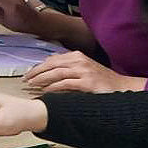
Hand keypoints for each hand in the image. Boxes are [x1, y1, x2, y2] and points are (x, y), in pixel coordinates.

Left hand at [23, 51, 146, 93]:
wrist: (122, 88)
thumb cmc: (101, 81)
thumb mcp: (84, 69)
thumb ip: (68, 68)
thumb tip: (49, 70)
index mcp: (77, 56)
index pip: (52, 60)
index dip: (38, 67)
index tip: (28, 74)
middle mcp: (79, 60)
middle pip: (51, 65)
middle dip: (36, 72)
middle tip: (25, 80)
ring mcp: (84, 71)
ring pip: (56, 73)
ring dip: (41, 79)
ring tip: (31, 85)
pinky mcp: (87, 82)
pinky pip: (65, 84)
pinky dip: (53, 87)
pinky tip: (45, 91)